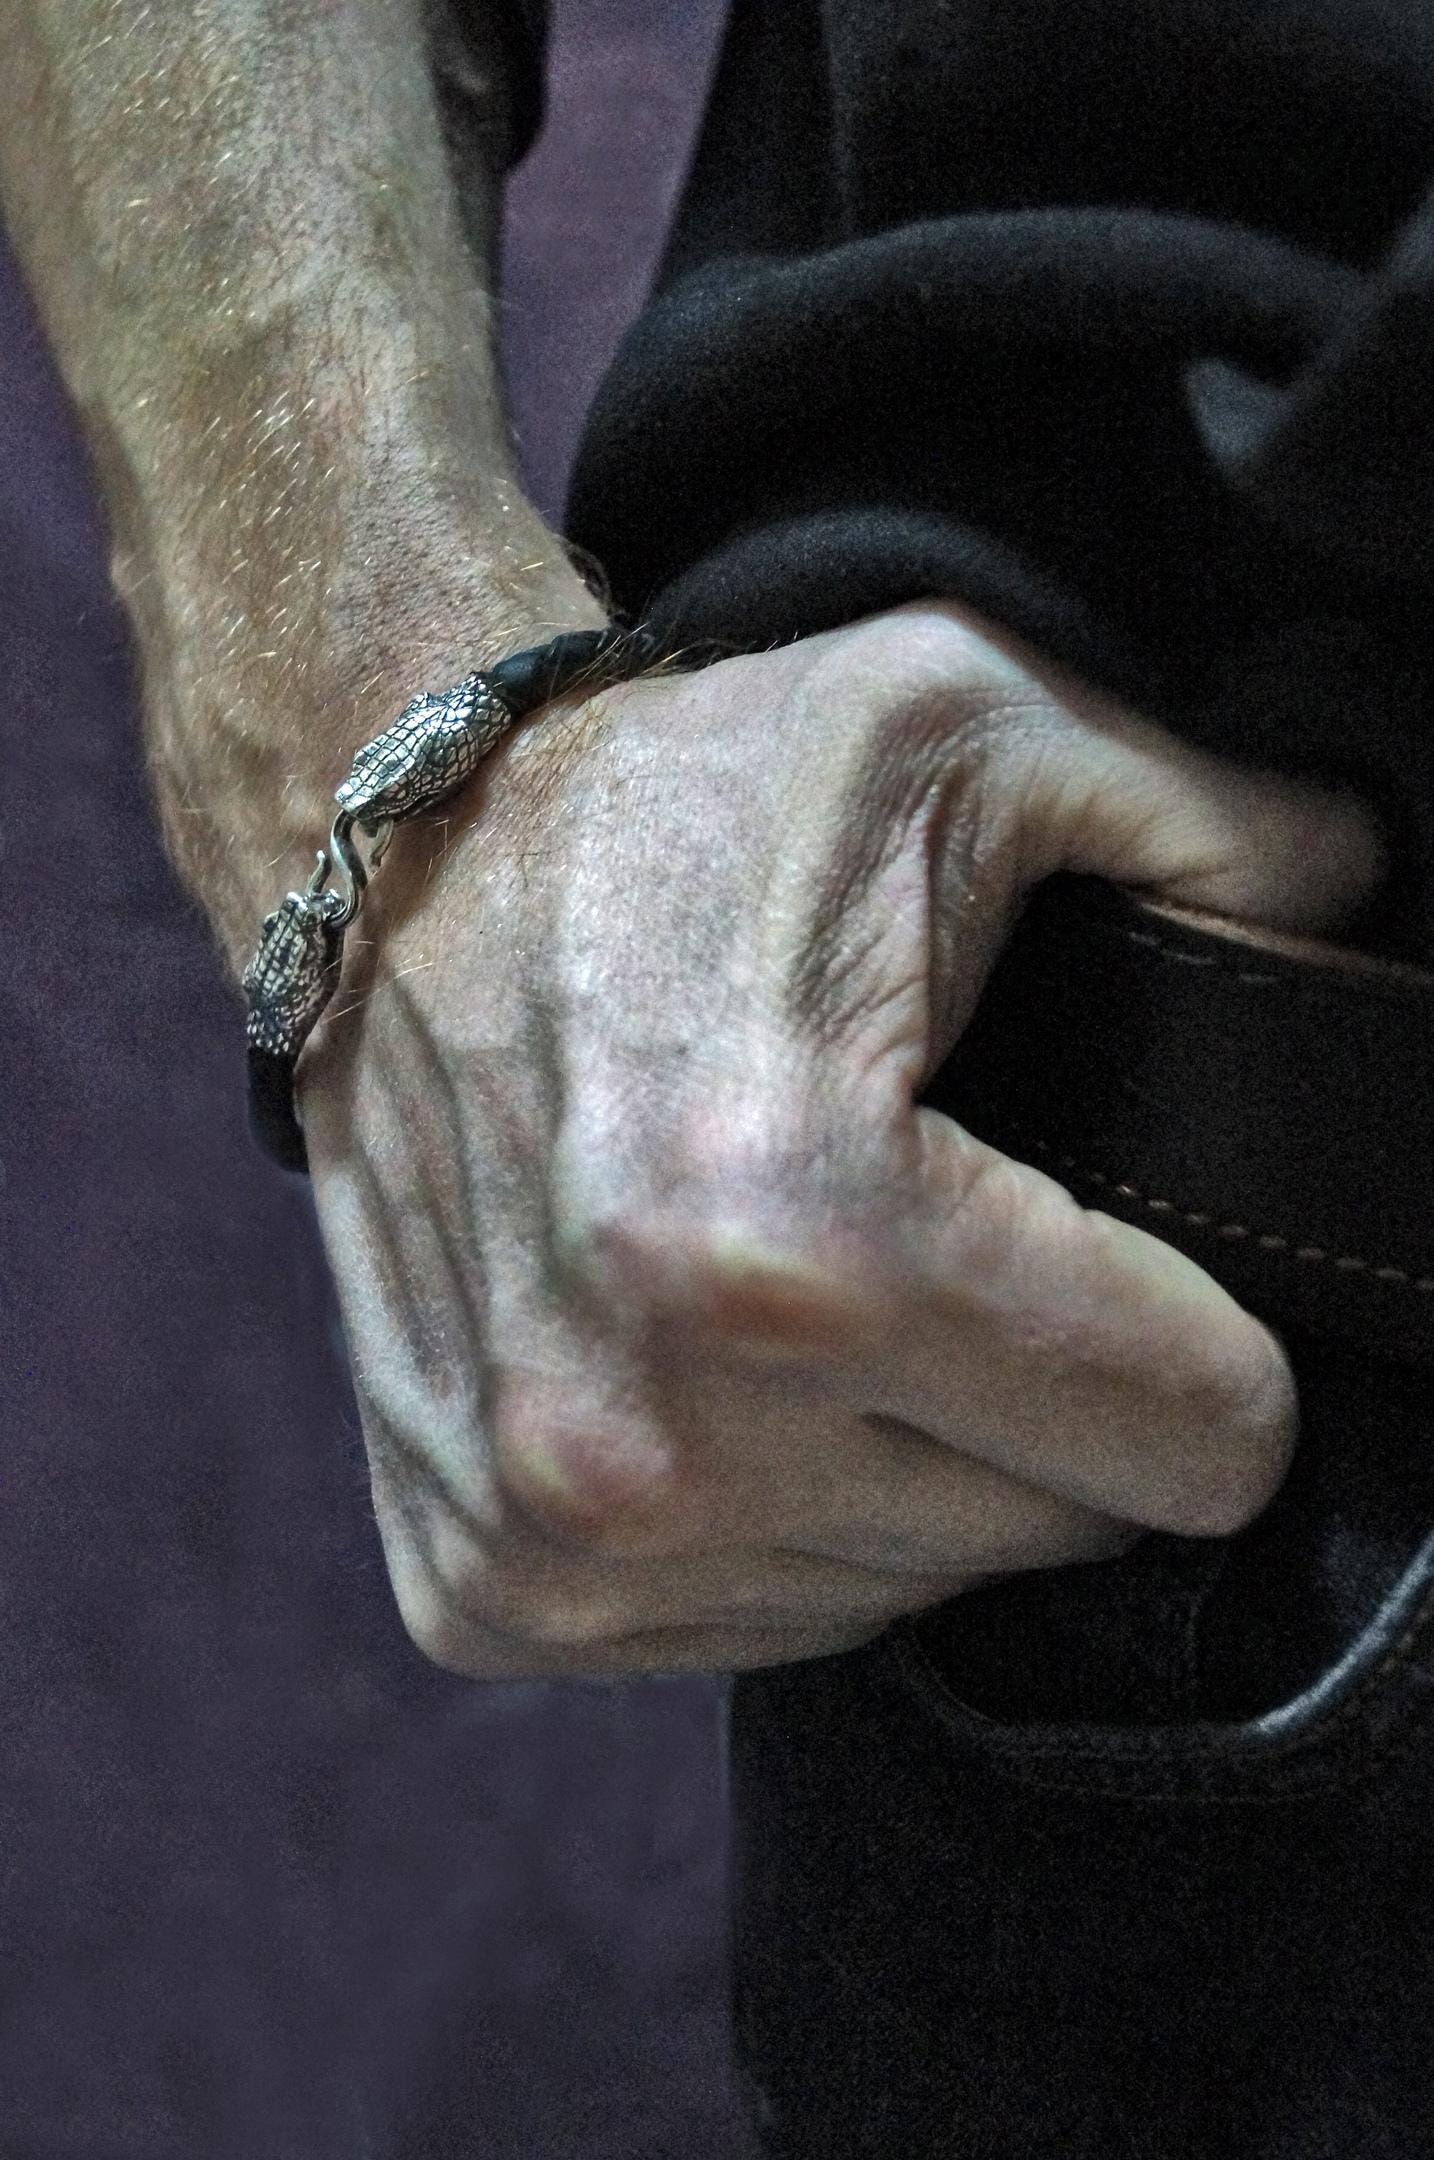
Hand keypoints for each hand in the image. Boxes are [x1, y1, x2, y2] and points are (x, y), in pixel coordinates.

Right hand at [298, 600, 1382, 1678]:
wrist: (392, 866)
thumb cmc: (676, 799)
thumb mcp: (971, 721)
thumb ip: (1223, 828)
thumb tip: (1370, 917)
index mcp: (808, 1241)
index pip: (1197, 1443)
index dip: (1213, 1338)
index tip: (1134, 1248)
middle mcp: (660, 1435)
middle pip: (1058, 1536)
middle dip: (1050, 1395)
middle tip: (948, 1229)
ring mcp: (557, 1535)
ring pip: (906, 1594)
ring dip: (908, 1460)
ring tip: (820, 1283)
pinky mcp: (484, 1584)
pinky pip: (749, 1627)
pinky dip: (774, 1515)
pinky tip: (718, 1365)